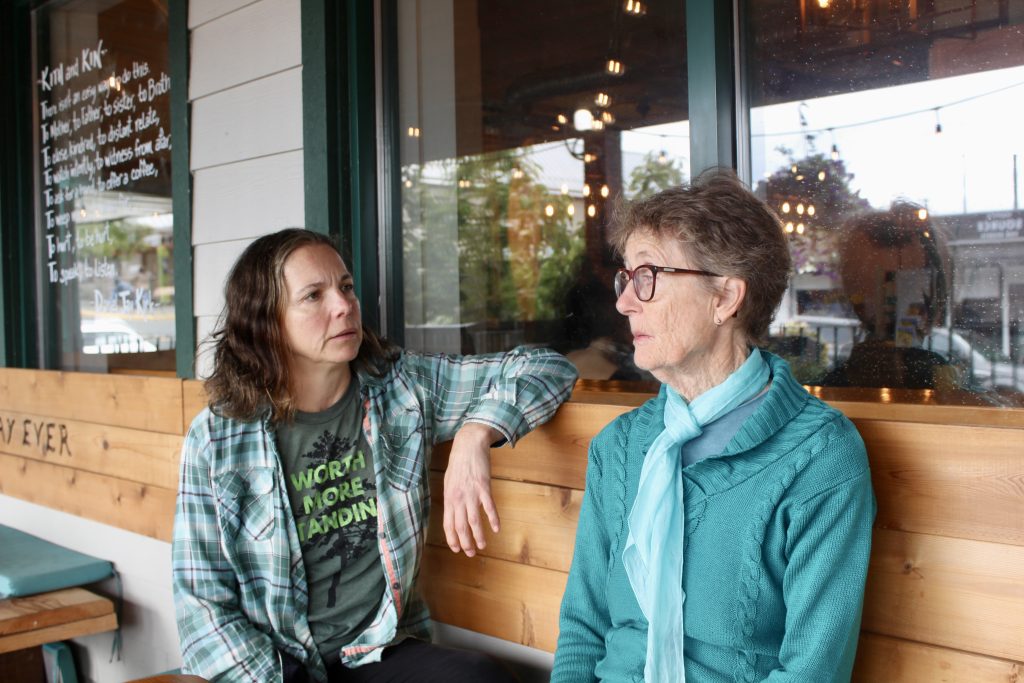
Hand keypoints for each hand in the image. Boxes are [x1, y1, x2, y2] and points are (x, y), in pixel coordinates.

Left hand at [443, 422, 501, 556]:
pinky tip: (496, 528)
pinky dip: (493, 519)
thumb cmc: (458, 463)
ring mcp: (471, 493)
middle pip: (461, 526)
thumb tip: (454, 513)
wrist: (468, 445)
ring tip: (482, 546)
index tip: (457, 549)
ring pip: (474, 521)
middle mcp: (458, 498)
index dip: (452, 539)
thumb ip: (452, 498)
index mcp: (449, 498)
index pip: (448, 524)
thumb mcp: (449, 482)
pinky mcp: (483, 487)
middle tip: (471, 553)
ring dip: (478, 536)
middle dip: (465, 543)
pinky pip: (489, 507)